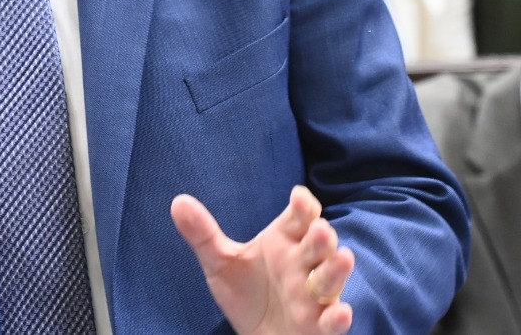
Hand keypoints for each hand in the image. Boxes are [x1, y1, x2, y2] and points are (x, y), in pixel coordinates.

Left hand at [172, 186, 354, 334]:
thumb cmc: (247, 293)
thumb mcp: (220, 263)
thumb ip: (203, 235)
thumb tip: (177, 202)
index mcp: (285, 240)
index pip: (300, 216)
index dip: (303, 206)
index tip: (297, 198)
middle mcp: (305, 264)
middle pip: (319, 244)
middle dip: (322, 237)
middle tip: (319, 229)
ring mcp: (314, 295)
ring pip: (331, 278)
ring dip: (337, 270)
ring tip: (343, 257)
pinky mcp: (319, 326)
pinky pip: (332, 321)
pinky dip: (339, 317)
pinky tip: (339, 313)